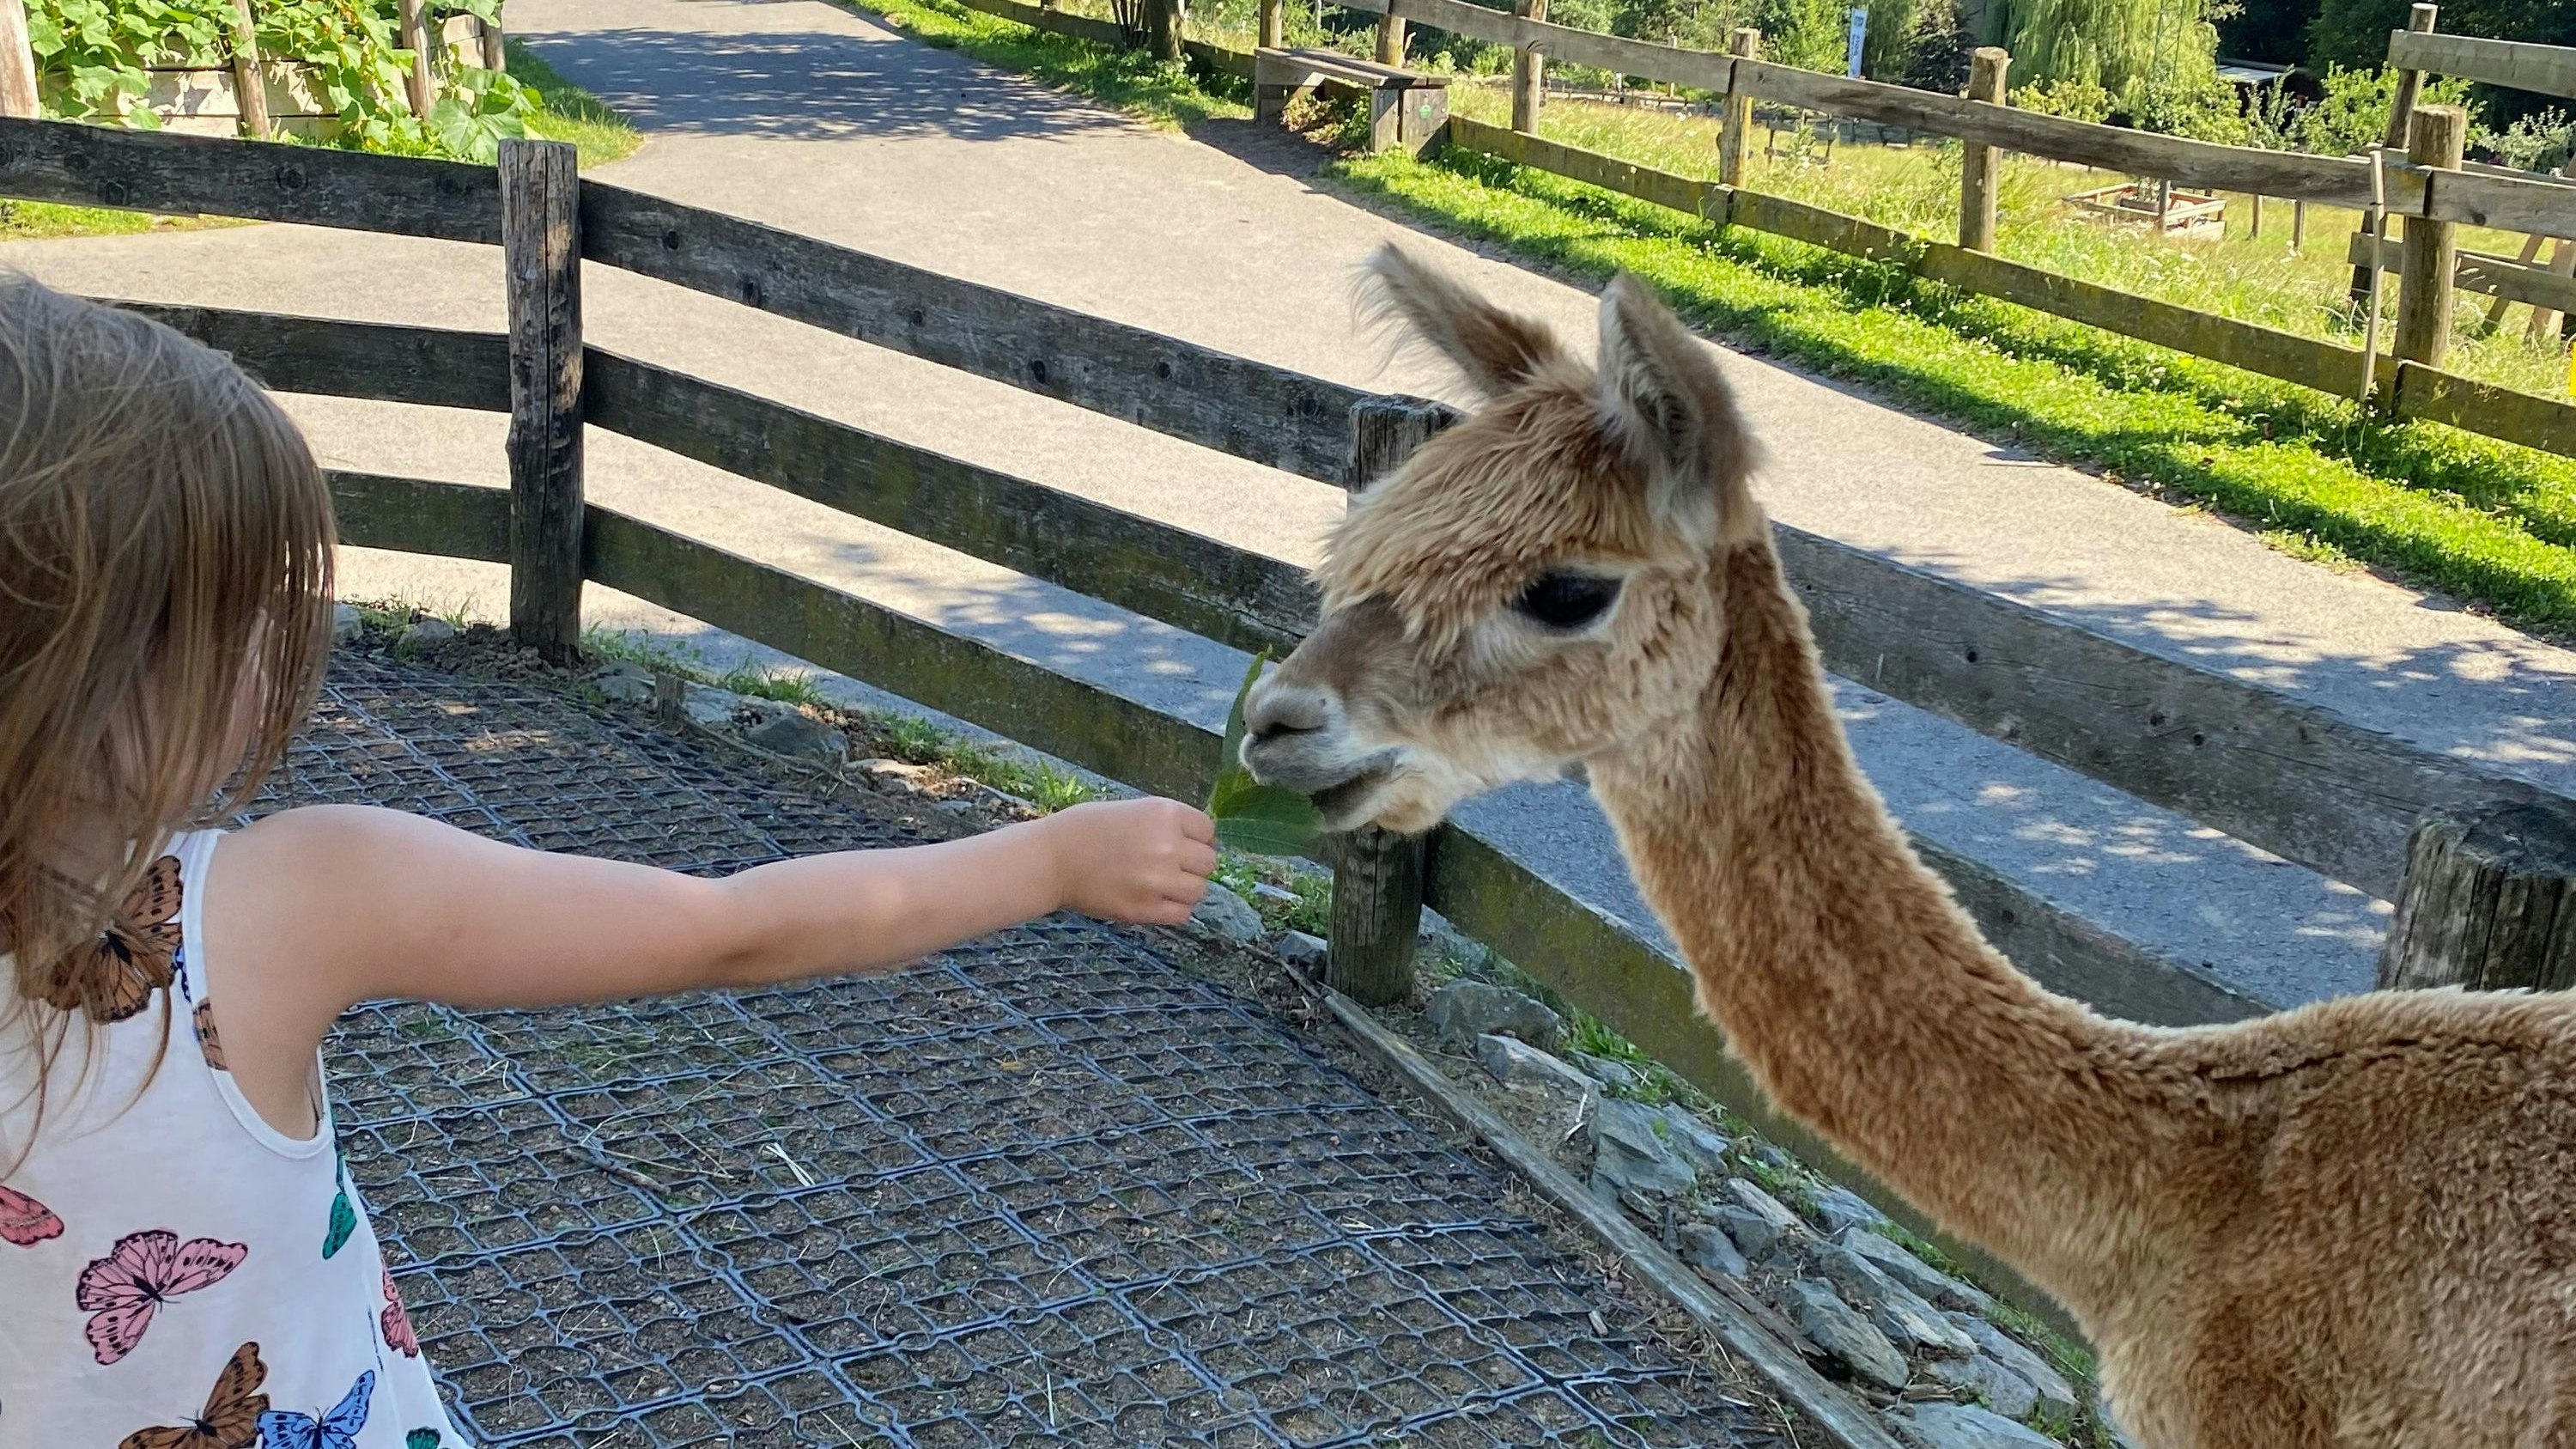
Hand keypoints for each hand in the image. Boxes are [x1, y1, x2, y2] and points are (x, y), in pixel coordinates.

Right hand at [1038, 798, 1217, 925]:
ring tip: (1161, 885)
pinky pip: (1182, 914)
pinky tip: (1156, 900)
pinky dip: (1174, 910)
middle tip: (1170, 867)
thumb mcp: (1132, 811)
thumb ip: (1166, 824)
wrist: (1052, 859)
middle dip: (1192, 865)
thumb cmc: (1086, 830)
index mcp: (1164, 813)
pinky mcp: (1145, 908)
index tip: (1182, 845)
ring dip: (1185, 889)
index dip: (1196, 839)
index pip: (1208, 831)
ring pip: (1199, 890)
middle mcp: (1167, 844)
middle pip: (1208, 862)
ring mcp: (1158, 879)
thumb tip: (1197, 842)